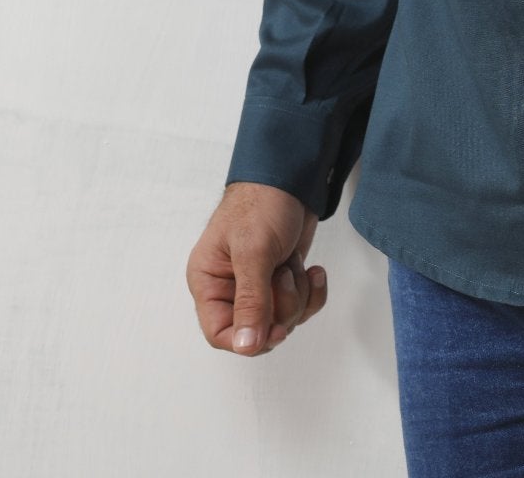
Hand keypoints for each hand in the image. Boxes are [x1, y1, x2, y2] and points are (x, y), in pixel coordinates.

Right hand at [186, 181, 327, 354]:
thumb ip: (250, 300)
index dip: (248, 338)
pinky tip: (314, 269)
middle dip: (281, 307)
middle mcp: (231, 289)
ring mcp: (260, 286)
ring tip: (291, 262)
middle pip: (257, 331)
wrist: (291, 177)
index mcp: (209, 282)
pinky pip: (302, 306)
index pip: (219, 333)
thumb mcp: (253, 251)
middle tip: (283, 274)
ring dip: (297, 294)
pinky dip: (312, 291)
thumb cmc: (261, 204)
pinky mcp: (283, 280)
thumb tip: (245, 346)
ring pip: (283, 320)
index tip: (275, 328)